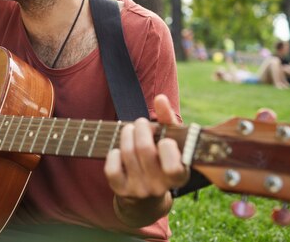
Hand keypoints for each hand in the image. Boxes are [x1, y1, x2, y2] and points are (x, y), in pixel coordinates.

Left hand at [104, 94, 188, 225]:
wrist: (148, 192)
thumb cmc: (162, 157)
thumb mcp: (171, 140)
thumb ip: (167, 119)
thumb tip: (160, 98)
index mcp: (178, 176)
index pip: (173, 166)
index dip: (167, 148)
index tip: (164, 139)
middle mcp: (160, 187)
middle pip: (144, 149)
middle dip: (140, 128)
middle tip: (140, 123)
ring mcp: (139, 190)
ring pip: (127, 153)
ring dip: (126, 134)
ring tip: (130, 129)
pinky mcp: (121, 190)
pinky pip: (111, 168)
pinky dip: (113, 154)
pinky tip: (118, 150)